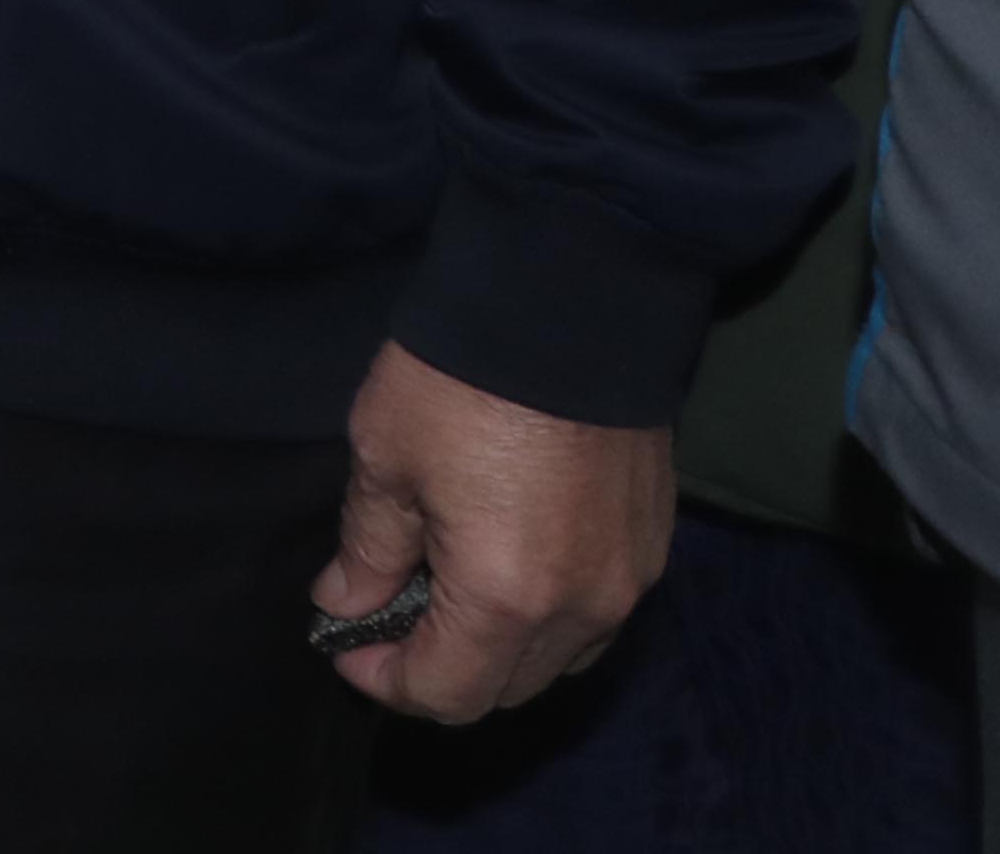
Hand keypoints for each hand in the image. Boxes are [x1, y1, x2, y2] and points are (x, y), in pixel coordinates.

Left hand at [315, 344, 672, 721]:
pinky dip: (545, 618)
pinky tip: (502, 567)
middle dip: (439, 671)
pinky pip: (596, 620)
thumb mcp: (386, 460)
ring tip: (442, 592)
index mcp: (507, 596)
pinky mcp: (653, 548)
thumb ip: (369, 550)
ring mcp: (629, 581)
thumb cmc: (461, 382)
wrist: (568, 307)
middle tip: (385, 622)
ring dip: (497, 650)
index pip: (448, 692)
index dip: (387, 683)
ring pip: (558, 661)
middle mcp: (583, 608)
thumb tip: (347, 605)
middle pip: (506, 689)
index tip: (346, 647)